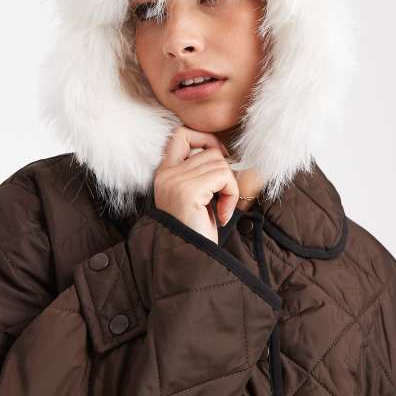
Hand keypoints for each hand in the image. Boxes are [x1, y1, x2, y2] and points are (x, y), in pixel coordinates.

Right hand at [153, 125, 239, 243]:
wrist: (189, 260)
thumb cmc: (196, 231)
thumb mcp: (196, 196)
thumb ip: (201, 173)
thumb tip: (224, 153)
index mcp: (164, 173)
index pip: (180, 134)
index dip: (205, 139)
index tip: (218, 159)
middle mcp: (166, 174)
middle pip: (210, 151)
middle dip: (224, 174)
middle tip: (222, 198)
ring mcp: (176, 181)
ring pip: (220, 163)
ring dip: (229, 187)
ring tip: (221, 210)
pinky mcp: (189, 190)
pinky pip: (224, 177)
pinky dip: (231, 195)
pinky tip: (222, 215)